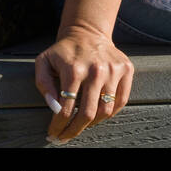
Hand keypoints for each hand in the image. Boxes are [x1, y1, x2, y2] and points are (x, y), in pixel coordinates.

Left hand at [35, 24, 134, 142]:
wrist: (86, 32)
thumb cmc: (62, 51)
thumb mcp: (43, 61)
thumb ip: (43, 83)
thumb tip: (54, 107)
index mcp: (73, 69)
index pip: (67, 107)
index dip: (59, 125)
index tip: (53, 134)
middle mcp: (95, 71)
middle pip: (88, 114)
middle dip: (75, 130)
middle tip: (65, 137)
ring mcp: (113, 71)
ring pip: (106, 110)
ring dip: (93, 123)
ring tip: (81, 125)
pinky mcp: (126, 70)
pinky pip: (121, 101)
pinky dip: (110, 112)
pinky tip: (97, 115)